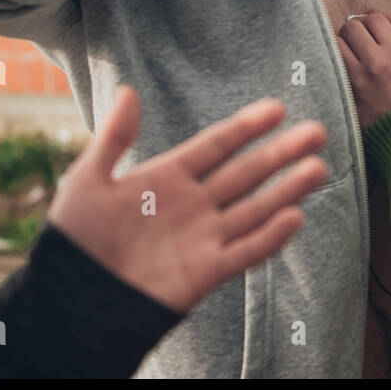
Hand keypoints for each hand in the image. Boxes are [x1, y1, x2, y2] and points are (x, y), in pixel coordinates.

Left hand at [47, 87, 328, 313]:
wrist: (72, 298)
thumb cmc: (74, 240)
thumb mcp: (87, 180)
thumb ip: (113, 138)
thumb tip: (128, 90)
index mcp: (168, 177)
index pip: (216, 145)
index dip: (247, 126)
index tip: (278, 108)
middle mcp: (193, 204)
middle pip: (247, 173)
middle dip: (282, 153)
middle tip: (317, 132)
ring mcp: (203, 237)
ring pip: (255, 208)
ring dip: (287, 190)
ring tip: (318, 168)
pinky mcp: (205, 271)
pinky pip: (245, 252)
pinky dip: (269, 237)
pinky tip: (294, 218)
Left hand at [337, 12, 390, 128]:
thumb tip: (372, 31)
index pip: (376, 19)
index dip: (370, 22)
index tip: (368, 30)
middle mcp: (377, 60)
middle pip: (352, 26)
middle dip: (352, 31)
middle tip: (354, 42)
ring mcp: (358, 76)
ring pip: (337, 42)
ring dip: (340, 46)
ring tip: (346, 56)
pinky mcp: (344, 91)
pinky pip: (331, 65)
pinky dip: (332, 63)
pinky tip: (338, 69)